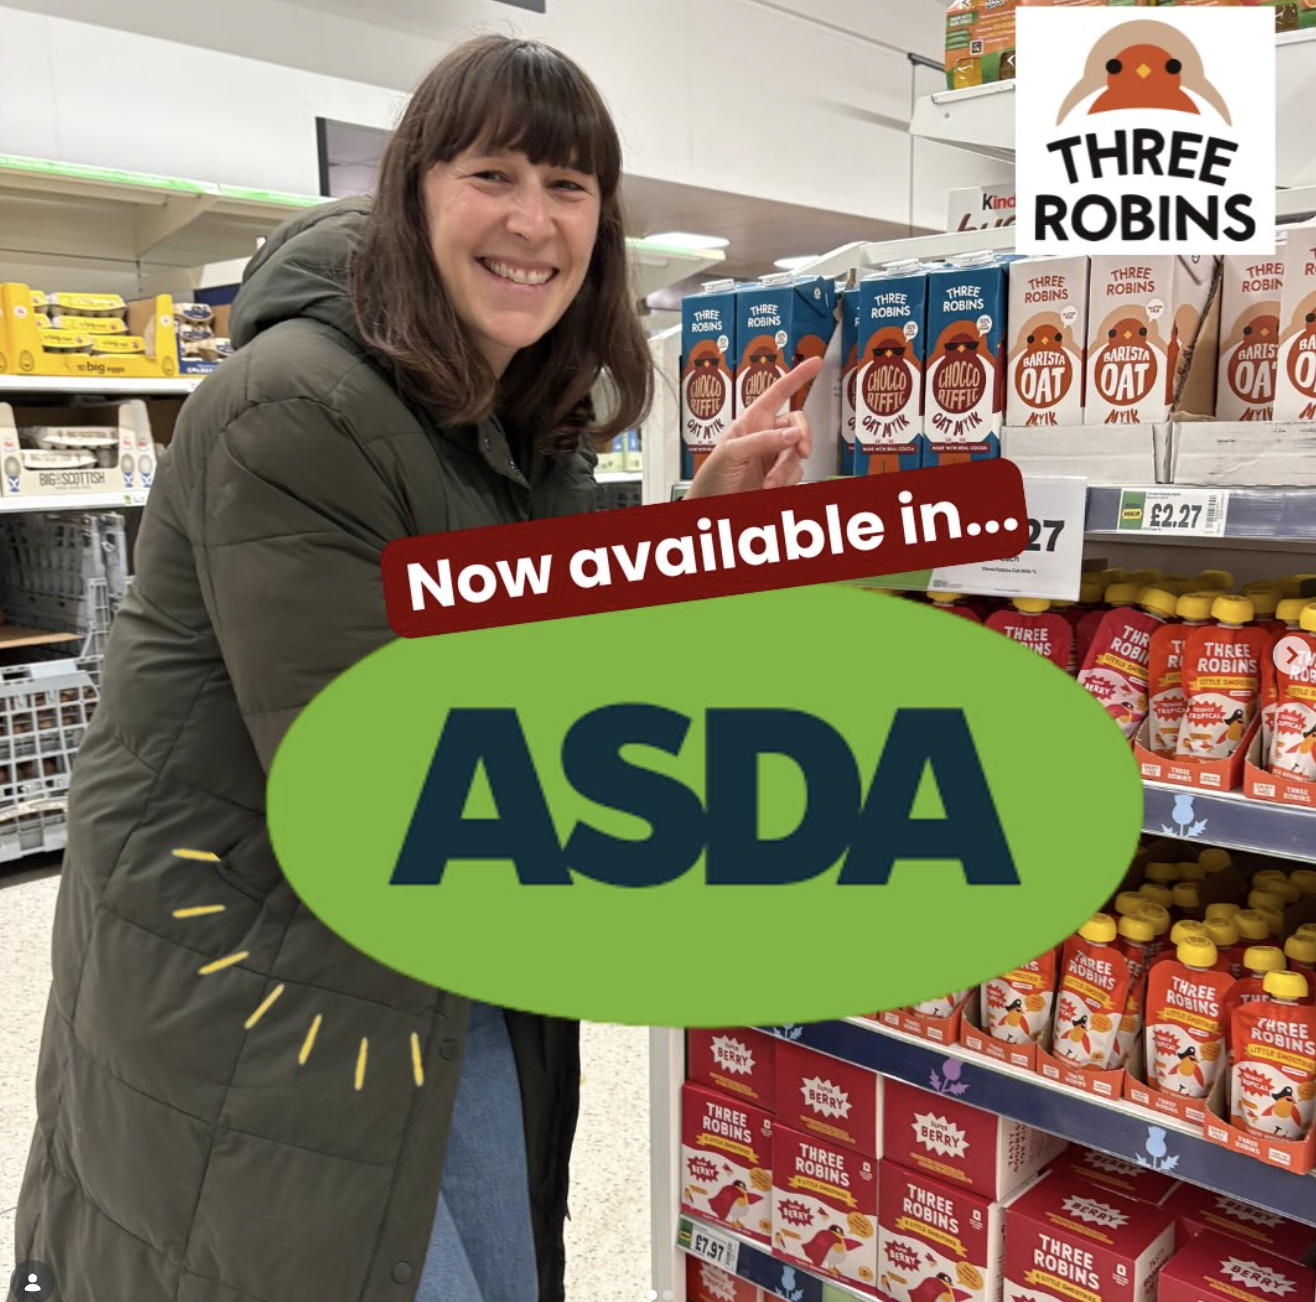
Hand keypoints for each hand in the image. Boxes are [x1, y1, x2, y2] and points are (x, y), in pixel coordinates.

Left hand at [686, 357, 822, 498]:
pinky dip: (786, 481)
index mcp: (751, 422)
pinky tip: (770, 488)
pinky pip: (796, 473)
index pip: (777, 392)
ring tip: (769, 484)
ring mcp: (773, 458)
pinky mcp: (780, 477)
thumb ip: (762, 440)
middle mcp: (765, 436)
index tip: (815, 363)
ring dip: (785, 469)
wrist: (711, 509)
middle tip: (802, 449)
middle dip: (803, 436)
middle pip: (797, 424)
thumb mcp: (731, 453)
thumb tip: (791, 433)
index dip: (797, 377)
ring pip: (797, 453)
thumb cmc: (710, 480)